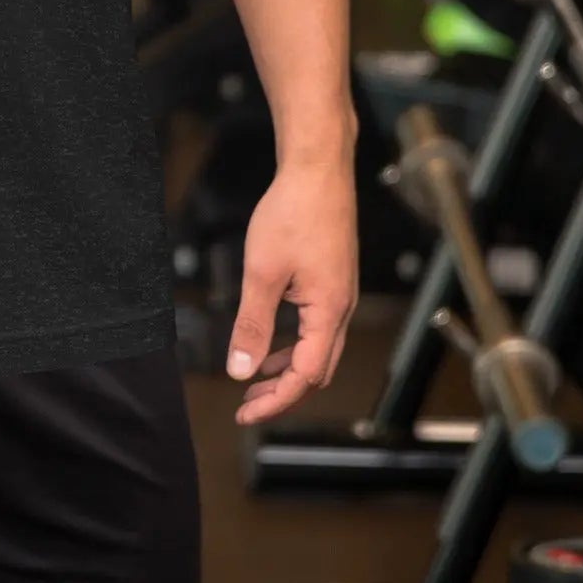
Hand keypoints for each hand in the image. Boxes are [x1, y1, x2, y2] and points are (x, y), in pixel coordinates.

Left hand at [227, 153, 357, 424]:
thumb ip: (252, 324)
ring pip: (317, 349)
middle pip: (316, 370)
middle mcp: (341, 309)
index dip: (275, 400)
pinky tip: (271, 337)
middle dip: (282, 392)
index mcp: (328, 312)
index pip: (305, 376)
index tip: (245, 412)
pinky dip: (293, 342)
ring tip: (255, 377)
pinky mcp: (332, 280)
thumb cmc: (294, 212)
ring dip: (287, 368)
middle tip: (247, 403)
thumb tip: (240, 369)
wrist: (318, 169)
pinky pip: (316, 326)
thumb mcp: (263, 272)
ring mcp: (339, 294)